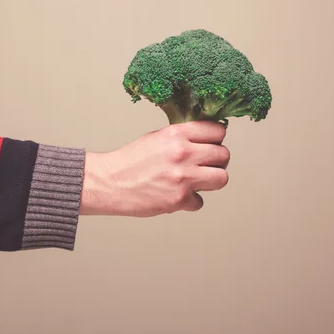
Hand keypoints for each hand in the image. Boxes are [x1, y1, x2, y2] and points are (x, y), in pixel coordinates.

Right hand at [79, 121, 229, 216]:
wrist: (109, 183)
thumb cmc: (129, 162)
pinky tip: (177, 196)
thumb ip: (182, 138)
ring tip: (197, 181)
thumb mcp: (156, 138)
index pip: (217, 131)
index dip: (216, 139)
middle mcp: (182, 153)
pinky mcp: (179, 199)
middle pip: (224, 155)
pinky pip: (200, 202)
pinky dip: (190, 202)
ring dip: (211, 181)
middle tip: (206, 165)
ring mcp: (183, 177)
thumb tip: (205, 140)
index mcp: (176, 134)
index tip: (212, 144)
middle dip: (217, 161)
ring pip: (221, 178)